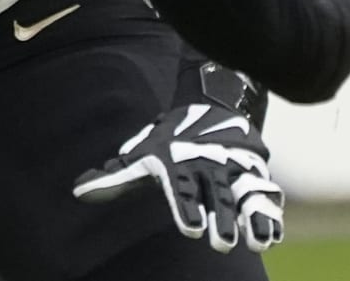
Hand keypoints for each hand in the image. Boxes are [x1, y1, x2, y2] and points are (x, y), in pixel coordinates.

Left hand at [72, 102, 283, 253]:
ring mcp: (236, 170)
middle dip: (220, 218)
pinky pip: (266, 194)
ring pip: (245, 196)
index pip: (181, 187)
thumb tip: (77, 191)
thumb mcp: (142, 154)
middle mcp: (209, 166)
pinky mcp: (256, 173)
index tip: (190, 229)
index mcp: (179, 162)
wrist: (212, 105)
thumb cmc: (169, 141)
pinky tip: (272, 235)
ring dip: (251, 219)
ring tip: (257, 243)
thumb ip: (114, 177)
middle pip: (216, 195)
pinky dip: (270, 213)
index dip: (186, 207)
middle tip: (221, 244)